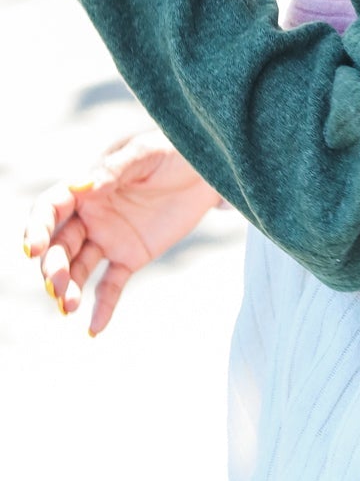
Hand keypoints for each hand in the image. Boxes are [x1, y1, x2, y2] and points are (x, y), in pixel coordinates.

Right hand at [23, 132, 223, 335]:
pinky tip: (95, 329)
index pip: (51, 209)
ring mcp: (109, 238)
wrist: (205, 169)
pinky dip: (102, 307)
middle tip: (56, 285)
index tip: (33, 248)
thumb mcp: (145, 154)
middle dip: (52, 267)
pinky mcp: (130, 257)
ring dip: (68, 287)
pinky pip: (110, 285)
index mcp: (87, 189)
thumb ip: (114, 170)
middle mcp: (91, 216)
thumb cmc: (171, 152)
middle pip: (60, 245)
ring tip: (68, 308)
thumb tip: (84, 185)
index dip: (37, 228)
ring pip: (78, 268)